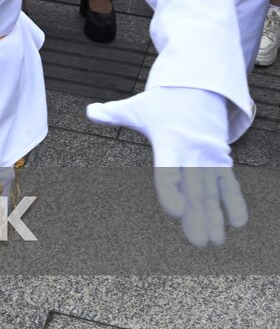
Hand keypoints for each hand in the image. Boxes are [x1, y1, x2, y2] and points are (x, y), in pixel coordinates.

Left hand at [87, 88, 245, 246]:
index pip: (168, 170)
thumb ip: (113, 113)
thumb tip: (90, 111)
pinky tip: (238, 222)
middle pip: (193, 188)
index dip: (171, 191)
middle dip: (197, 216)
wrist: (200, 87)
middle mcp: (193, 151)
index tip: (174, 211)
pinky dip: (235, 201)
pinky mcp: (222, 159)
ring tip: (216, 241)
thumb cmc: (163, 102)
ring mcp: (210, 157)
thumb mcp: (137, 107)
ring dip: (215, 216)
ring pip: (212, 191)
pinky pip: (229, 183)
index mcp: (170, 141)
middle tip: (199, 241)